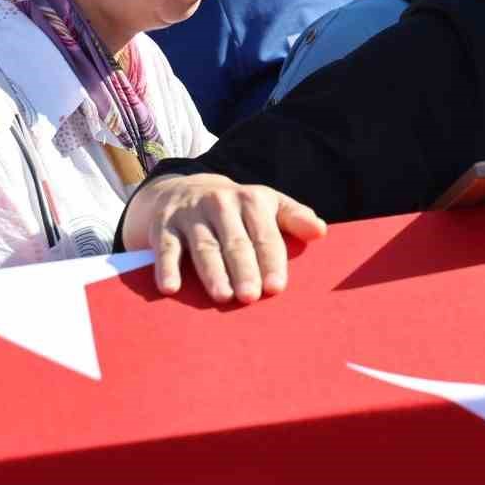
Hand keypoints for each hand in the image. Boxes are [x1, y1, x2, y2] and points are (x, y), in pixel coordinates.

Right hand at [122, 174, 326, 302]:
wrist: (183, 188)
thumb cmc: (237, 208)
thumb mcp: (268, 205)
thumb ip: (295, 218)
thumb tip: (321, 231)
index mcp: (252, 201)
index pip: (265, 235)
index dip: (271, 261)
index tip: (276, 287)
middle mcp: (221, 204)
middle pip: (234, 243)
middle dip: (243, 270)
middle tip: (251, 296)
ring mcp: (191, 215)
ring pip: (203, 247)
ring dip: (212, 272)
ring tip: (222, 296)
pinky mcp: (163, 226)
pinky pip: (164, 248)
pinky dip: (166, 267)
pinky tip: (170, 288)